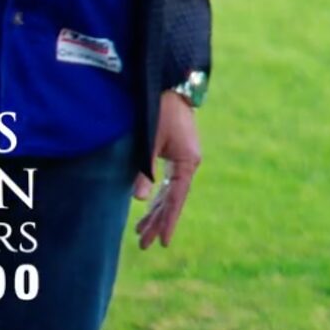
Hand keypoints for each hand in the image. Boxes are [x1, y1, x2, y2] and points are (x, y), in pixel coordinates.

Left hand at [133, 90, 201, 248]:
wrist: (170, 85)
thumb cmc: (159, 111)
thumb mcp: (149, 142)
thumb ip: (144, 171)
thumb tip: (140, 200)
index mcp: (187, 161)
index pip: (177, 198)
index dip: (169, 221)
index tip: (163, 242)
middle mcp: (189, 164)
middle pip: (173, 199)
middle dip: (158, 221)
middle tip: (144, 244)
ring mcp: (183, 160)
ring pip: (169, 192)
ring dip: (156, 211)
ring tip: (141, 232)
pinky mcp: (176, 155)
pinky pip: (168, 182)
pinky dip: (157, 196)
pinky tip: (148, 208)